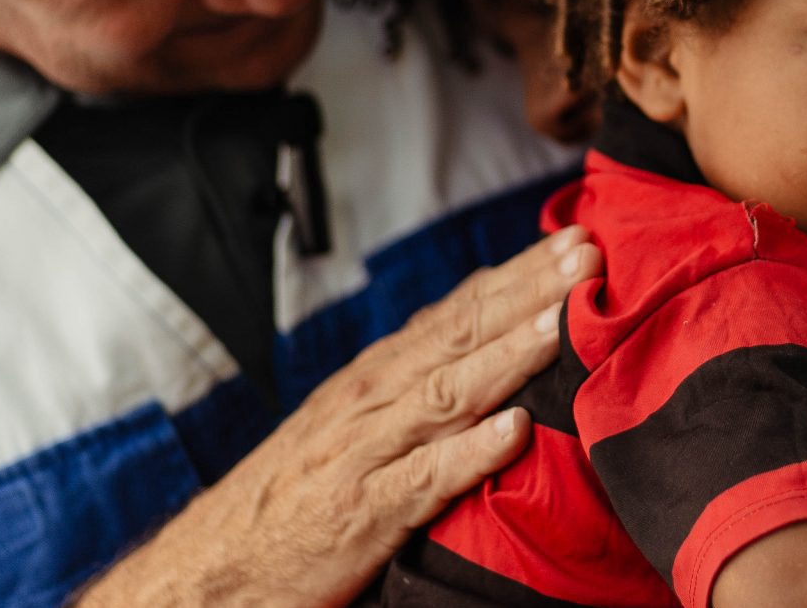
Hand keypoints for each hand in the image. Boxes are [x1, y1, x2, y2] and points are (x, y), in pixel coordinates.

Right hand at [75, 226, 602, 606]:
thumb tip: (494, 340)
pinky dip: (471, 451)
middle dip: (530, 293)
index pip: (459, 309)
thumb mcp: (359, 420)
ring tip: (561, 326)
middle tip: (590, 258)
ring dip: (510, 355)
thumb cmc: (302, 489)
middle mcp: (375, 398)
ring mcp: (369, 452)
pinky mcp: (366, 512)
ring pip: (449, 392)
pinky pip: (425, 477)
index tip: (576, 242)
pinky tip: (515, 431)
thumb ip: (419, 383)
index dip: (520, 274)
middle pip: (463, 334)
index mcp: (379, 373)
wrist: (217, 565)